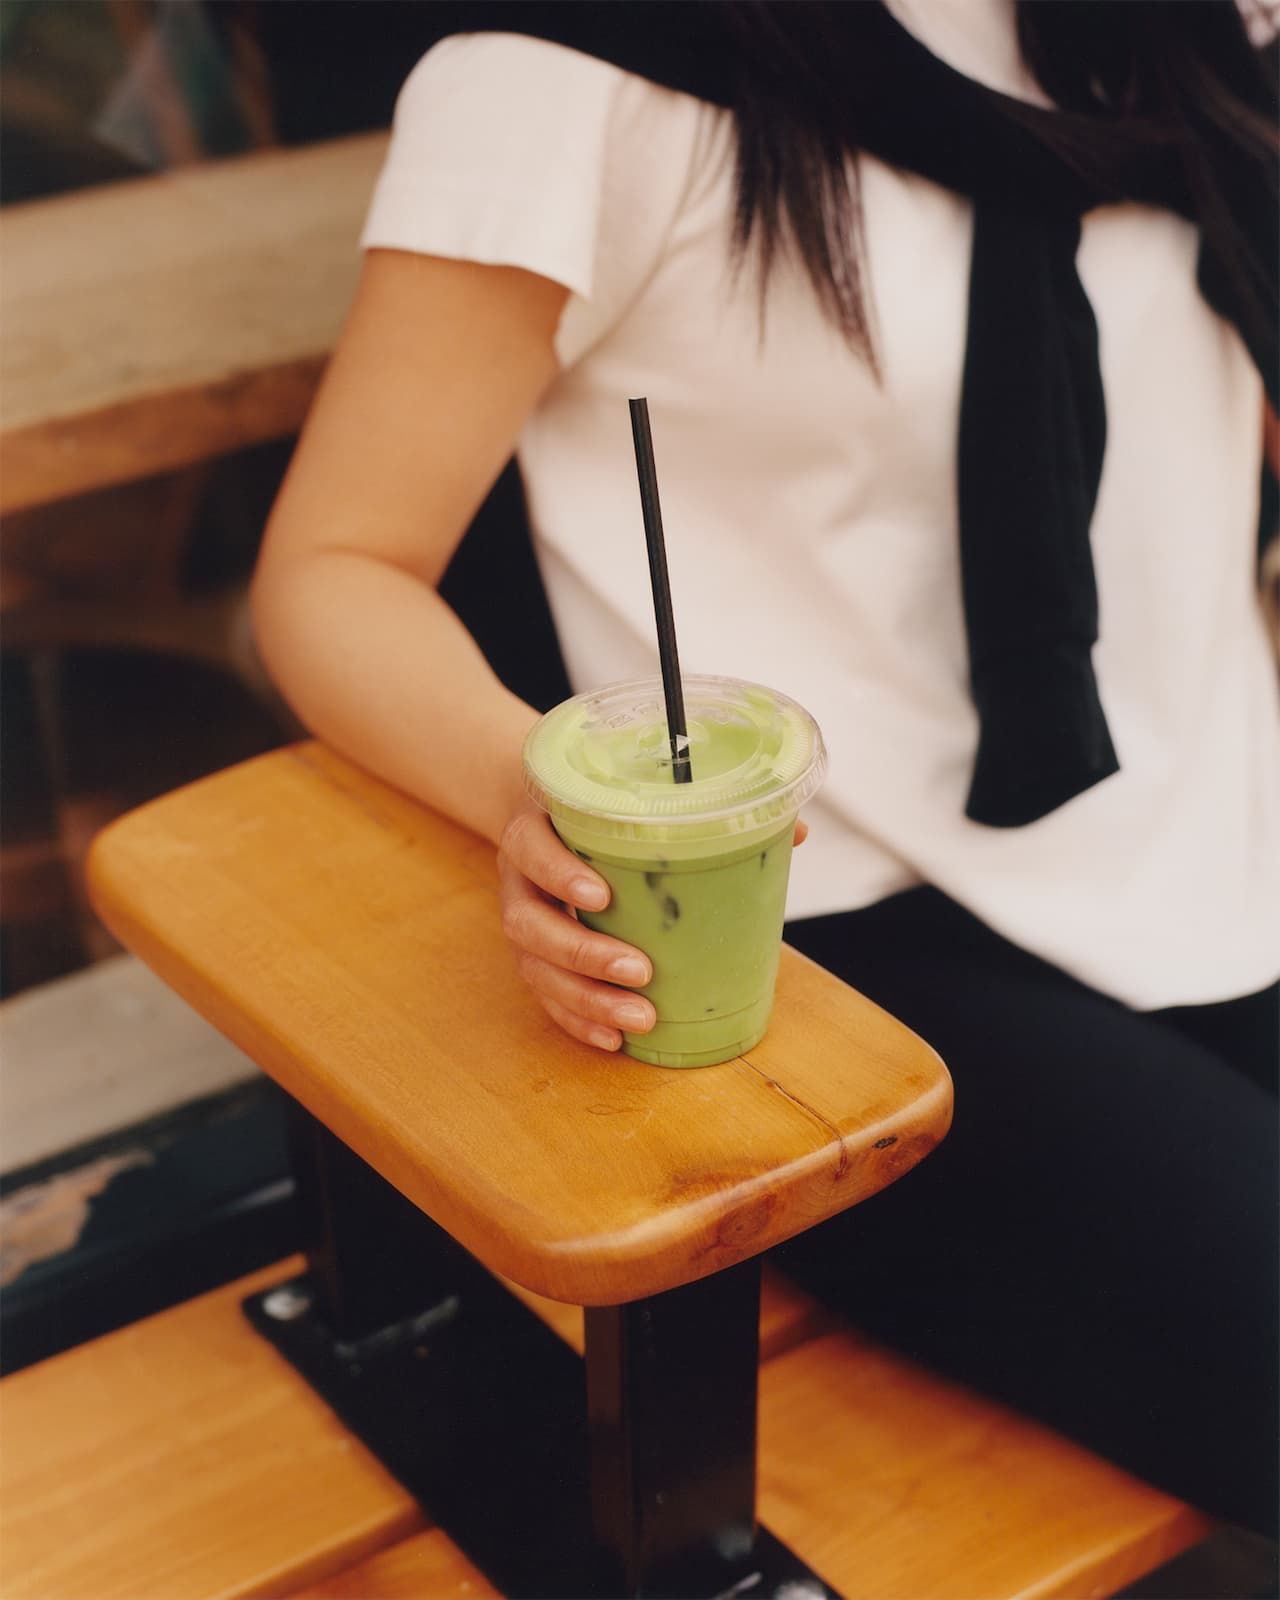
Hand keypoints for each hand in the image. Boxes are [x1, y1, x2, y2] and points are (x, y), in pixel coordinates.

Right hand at [497, 803, 809, 1051]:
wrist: (543, 816)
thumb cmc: (600, 809)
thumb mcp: (632, 798)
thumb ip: (705, 810)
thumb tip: (793, 830)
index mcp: (538, 828)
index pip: (531, 847)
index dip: (558, 873)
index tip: (602, 894)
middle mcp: (522, 878)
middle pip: (529, 922)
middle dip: (583, 953)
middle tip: (639, 970)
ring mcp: (525, 919)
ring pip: (536, 967)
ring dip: (585, 998)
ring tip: (639, 1017)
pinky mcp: (534, 955)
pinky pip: (545, 995)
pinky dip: (577, 1020)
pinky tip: (614, 1038)